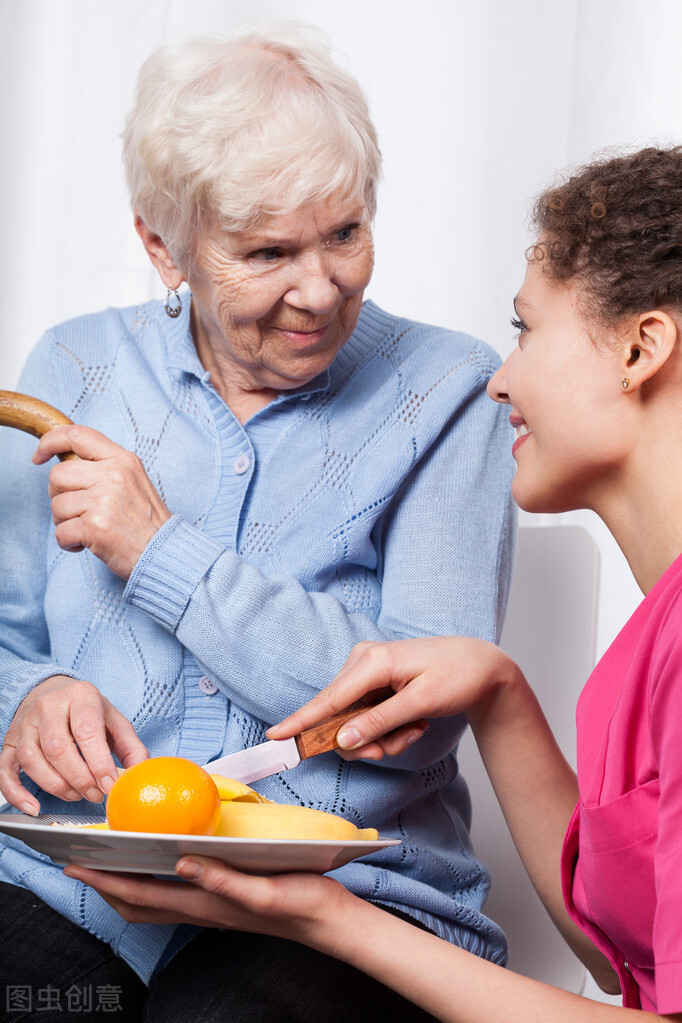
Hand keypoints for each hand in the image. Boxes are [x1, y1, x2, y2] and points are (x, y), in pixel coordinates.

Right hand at [0, 675, 147, 814]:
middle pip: (58, 748)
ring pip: (33, 761)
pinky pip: (5, 771)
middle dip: (80, 779)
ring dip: (57, 786)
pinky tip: (34, 807)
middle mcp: (49, 707)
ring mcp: (25, 725)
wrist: (51, 691)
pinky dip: (17, 794)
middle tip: (95, 794)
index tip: (110, 785)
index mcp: (80, 696)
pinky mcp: (9, 743)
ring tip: (76, 795)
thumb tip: (139, 774)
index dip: (98, 763)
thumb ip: (130, 746)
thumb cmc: (85, 710)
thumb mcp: (113, 719)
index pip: (86, 731)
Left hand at [33, 425, 171, 578]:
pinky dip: (68, 543)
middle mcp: (113, 476)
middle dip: (60, 495)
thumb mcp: (133, 481)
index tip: (39, 456)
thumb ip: (104, 467)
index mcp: (122, 460)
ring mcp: (103, 501)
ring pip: (56, 506)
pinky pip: (60, 532)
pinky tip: (87, 543)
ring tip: (89, 529)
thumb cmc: (147, 522)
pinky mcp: (94, 527)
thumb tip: (66, 465)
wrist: (165, 553)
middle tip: (79, 510)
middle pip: (58, 475)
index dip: (50, 442)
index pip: (77, 435)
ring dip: (65, 522)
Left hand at [64, 857, 348, 942]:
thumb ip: (223, 880)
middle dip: (105, 886)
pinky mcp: (225, 900)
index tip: (78, 864)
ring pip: (155, 902)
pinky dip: (153, 882)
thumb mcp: (265, 890)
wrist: (329, 922)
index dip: (107, 881)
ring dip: (125, 885)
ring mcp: (213, 907)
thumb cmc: (302, 903)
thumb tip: (182, 861)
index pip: (142, 895)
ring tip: (109, 863)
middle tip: (81, 861)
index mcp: (207, 904)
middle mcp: (203, 909)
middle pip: (139, 904)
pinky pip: (176, 894)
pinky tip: (160, 863)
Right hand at [267, 637, 517, 759]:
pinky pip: (366, 716)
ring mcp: (367, 670)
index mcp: (372, 661)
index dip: (301, 721)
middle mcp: (363, 661)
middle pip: (340, 717)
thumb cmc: (458, 677)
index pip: (328, 699)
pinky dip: (387, 729)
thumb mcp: (421, 703)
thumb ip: (379, 722)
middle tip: (399, 744)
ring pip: (354, 722)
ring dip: (382, 737)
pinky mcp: (373, 680)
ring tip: (415, 728)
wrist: (482, 665)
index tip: (275, 737)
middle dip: (367, 741)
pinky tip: (413, 722)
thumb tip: (342, 740)